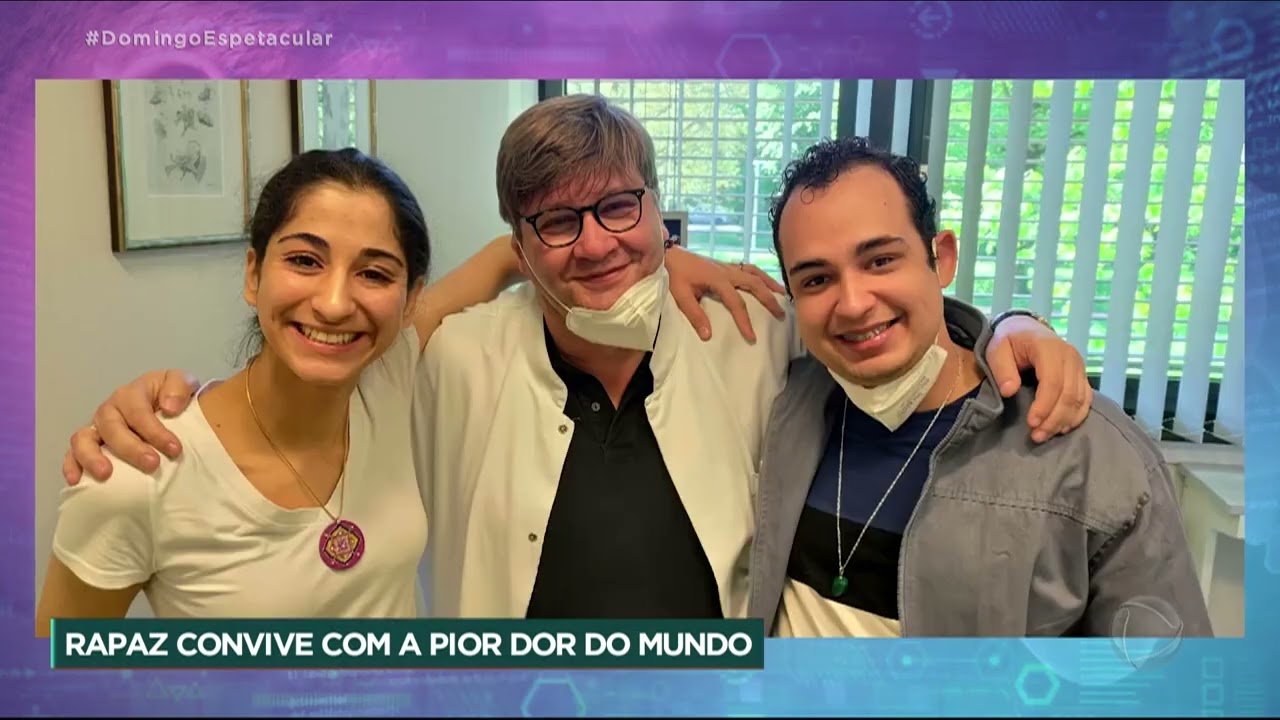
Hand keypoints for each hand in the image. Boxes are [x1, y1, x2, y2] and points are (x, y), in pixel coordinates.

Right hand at [62, 370, 200, 484]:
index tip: (175, 449)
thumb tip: (169, 407)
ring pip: (83, 439)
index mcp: (131, 394)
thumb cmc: (173, 397)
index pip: (138, 411)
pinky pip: (72, 455)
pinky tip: (76, 481)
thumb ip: (179, 387)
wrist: (167, 408)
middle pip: (111, 427)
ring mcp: (96, 429)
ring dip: (92, 457)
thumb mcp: (182, 383)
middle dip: (130, 448)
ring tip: (105, 474)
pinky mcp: (89, 447)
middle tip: (152, 464)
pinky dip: (71, 466)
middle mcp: (109, 410)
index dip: (155, 431)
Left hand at [664, 247, 786, 341]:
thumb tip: (708, 336)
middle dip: (769, 299)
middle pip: (754, 284)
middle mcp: (727, 271)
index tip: (752, 337)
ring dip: (770, 284)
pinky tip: (767, 282)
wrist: (669, 254)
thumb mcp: (681, 296)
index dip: (745, 321)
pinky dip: (761, 275)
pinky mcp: (726, 265)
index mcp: (718, 279)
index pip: (736, 303)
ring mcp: (728, 266)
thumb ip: (695, 315)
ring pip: (755, 273)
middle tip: (781, 314)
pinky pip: (749, 268)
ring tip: (783, 295)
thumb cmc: (674, 275)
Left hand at [984, 316, 1092, 442]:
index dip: (1044, 406)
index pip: (1053, 381)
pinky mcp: (1082, 376)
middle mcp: (1070, 356)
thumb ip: (1002, 369)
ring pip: (1079, 400)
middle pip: (1069, 394)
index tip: (1031, 424)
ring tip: (1044, 435)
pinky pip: (1086, 399)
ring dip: (1063, 421)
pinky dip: (1076, 416)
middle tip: (1036, 436)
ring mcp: (1079, 366)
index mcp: (1049, 348)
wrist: (1026, 329)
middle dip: (1053, 419)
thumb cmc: (1010, 340)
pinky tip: (1062, 428)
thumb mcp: (996, 349)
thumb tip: (1009, 391)